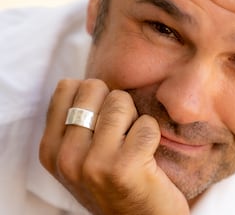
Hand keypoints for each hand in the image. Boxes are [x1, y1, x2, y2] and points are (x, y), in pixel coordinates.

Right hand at [39, 79, 189, 214]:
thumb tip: (84, 83)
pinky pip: (147, 124)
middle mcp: (66, 157)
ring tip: (133, 146)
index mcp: (51, 149)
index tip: (102, 122)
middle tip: (120, 134)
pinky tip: (147, 157)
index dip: (94, 96)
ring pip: (121, 101)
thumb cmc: (115, 182)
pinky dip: (152, 135)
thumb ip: (76, 123)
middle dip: (114, 103)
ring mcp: (93, 163)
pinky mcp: (124, 167)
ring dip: (135, 120)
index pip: (67, 86)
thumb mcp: (81, 156)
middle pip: (94, 87)